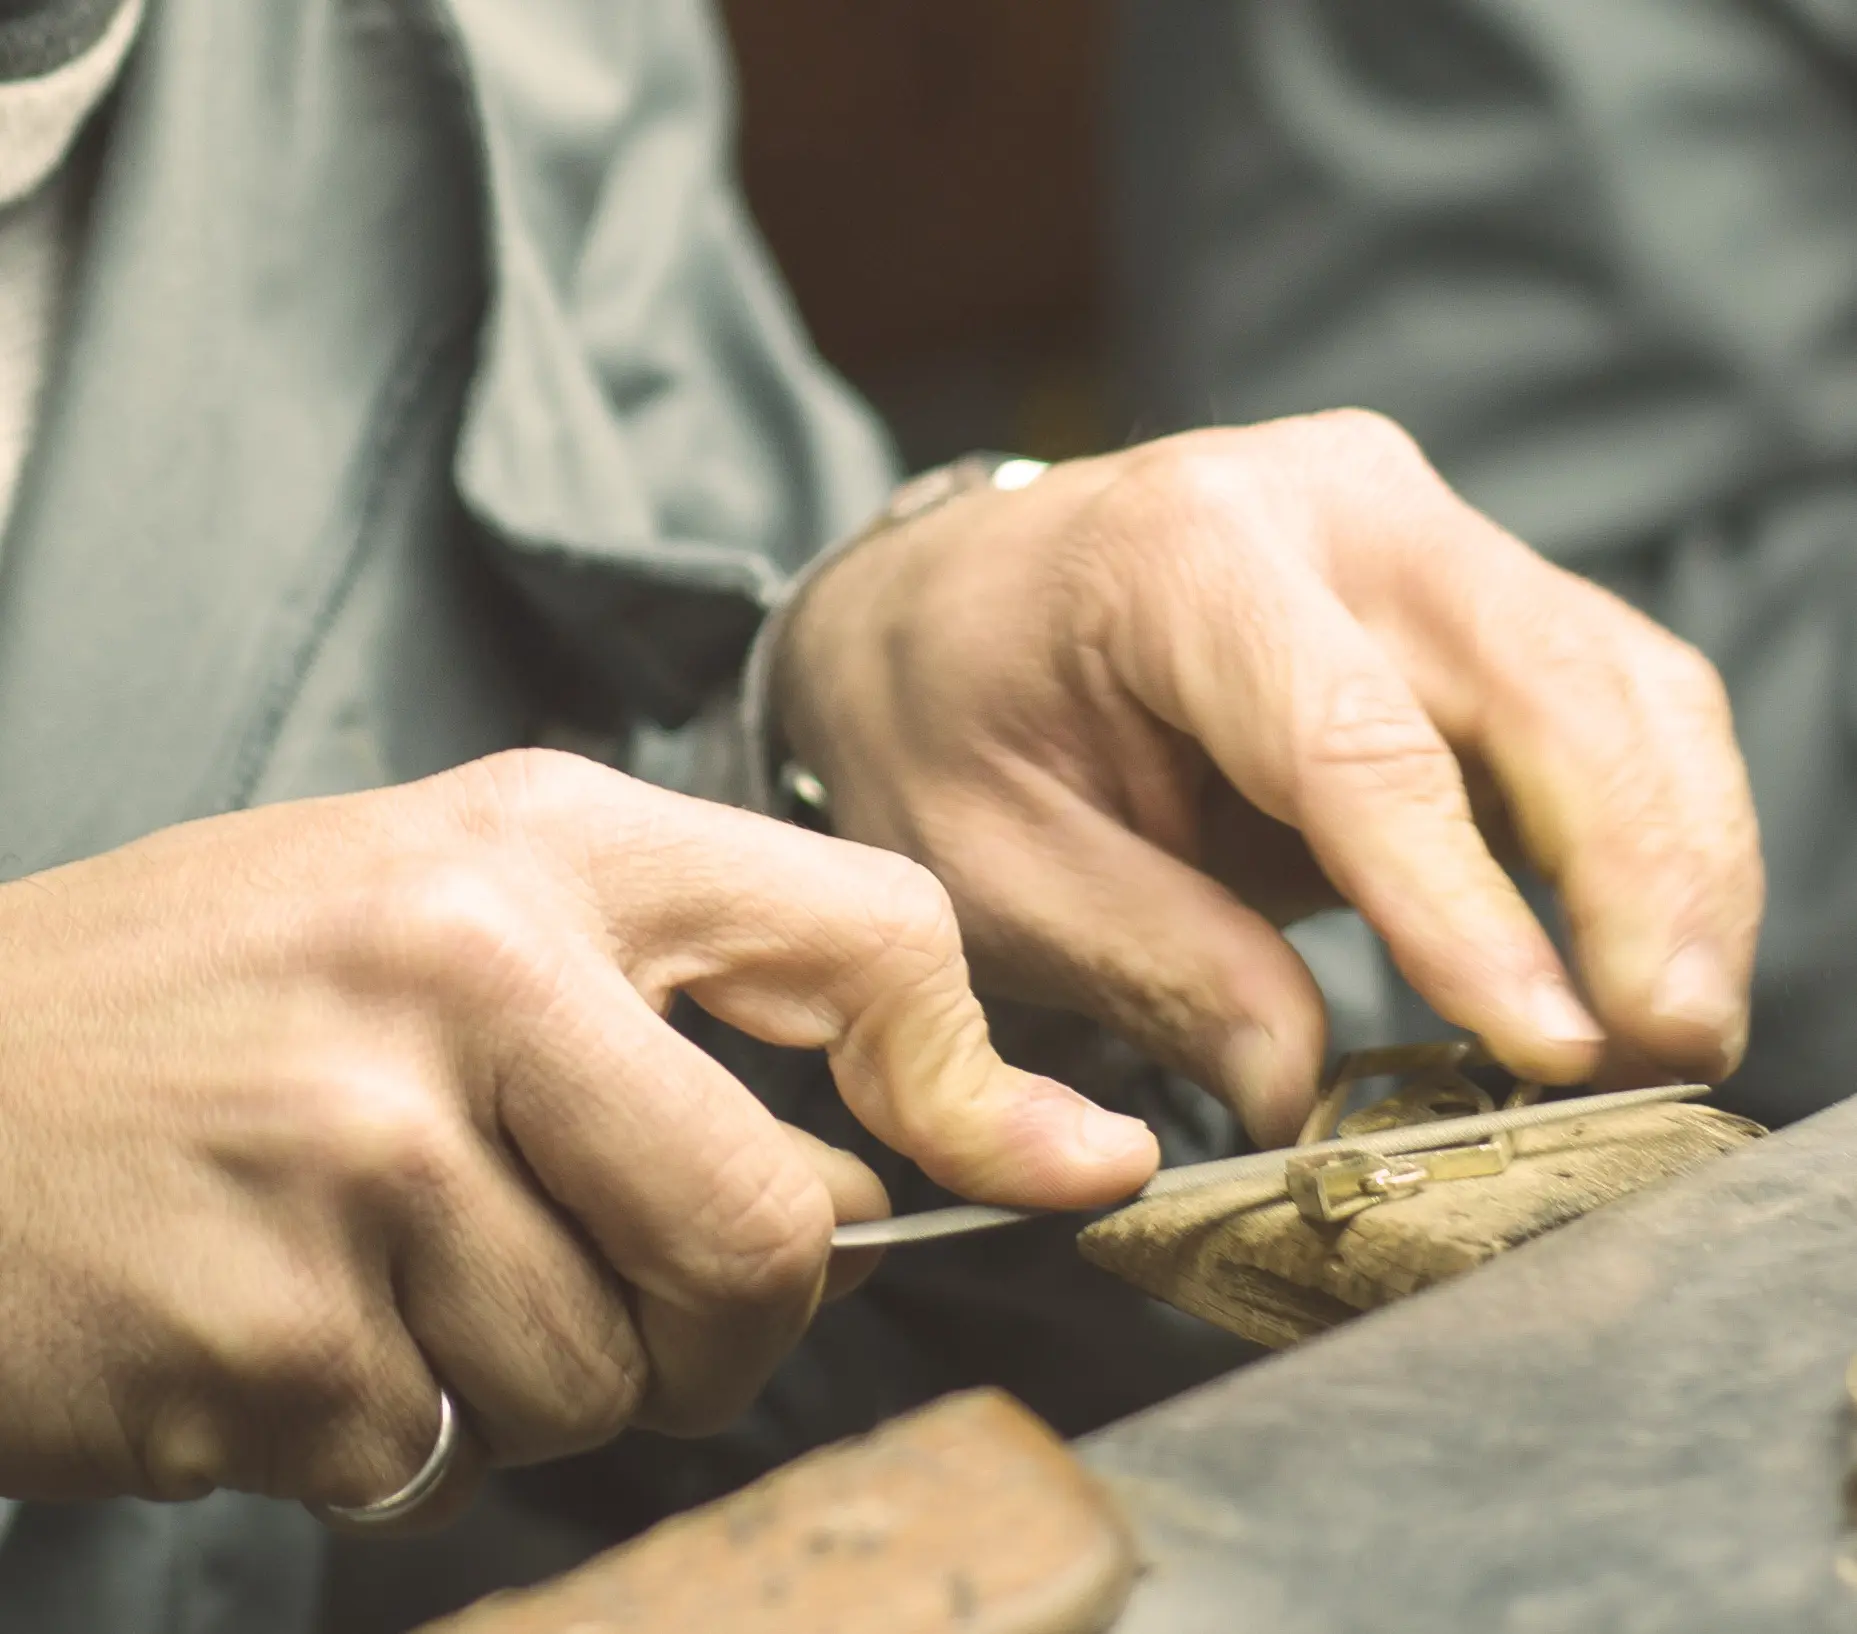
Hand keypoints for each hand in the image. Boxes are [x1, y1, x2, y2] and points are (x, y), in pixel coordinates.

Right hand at [0, 750, 1155, 1520]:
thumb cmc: (214, 1003)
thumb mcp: (452, 917)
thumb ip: (687, 1014)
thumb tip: (913, 1178)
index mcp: (537, 845)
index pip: (871, 935)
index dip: (979, 1076)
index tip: (1061, 1165)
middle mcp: (468, 969)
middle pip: (766, 1235)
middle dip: (730, 1320)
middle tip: (633, 1301)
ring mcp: (363, 1152)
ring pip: (608, 1374)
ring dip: (531, 1376)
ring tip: (390, 1273)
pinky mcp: (268, 1333)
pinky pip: (446, 1454)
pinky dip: (396, 1435)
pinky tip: (291, 1329)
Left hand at [777, 415, 1762, 1143]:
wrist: (942, 603)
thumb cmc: (939, 721)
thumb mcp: (989, 866)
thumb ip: (1153, 967)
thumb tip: (1304, 1087)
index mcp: (1180, 554)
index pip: (1357, 741)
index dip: (1467, 906)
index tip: (1549, 1046)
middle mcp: (1328, 503)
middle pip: (1544, 684)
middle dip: (1640, 881)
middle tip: (1671, 1056)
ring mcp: (1410, 526)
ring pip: (1615, 680)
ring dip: (1678, 859)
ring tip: (1681, 1030)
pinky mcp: (1456, 582)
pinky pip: (1602, 692)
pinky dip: (1651, 822)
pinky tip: (1655, 947)